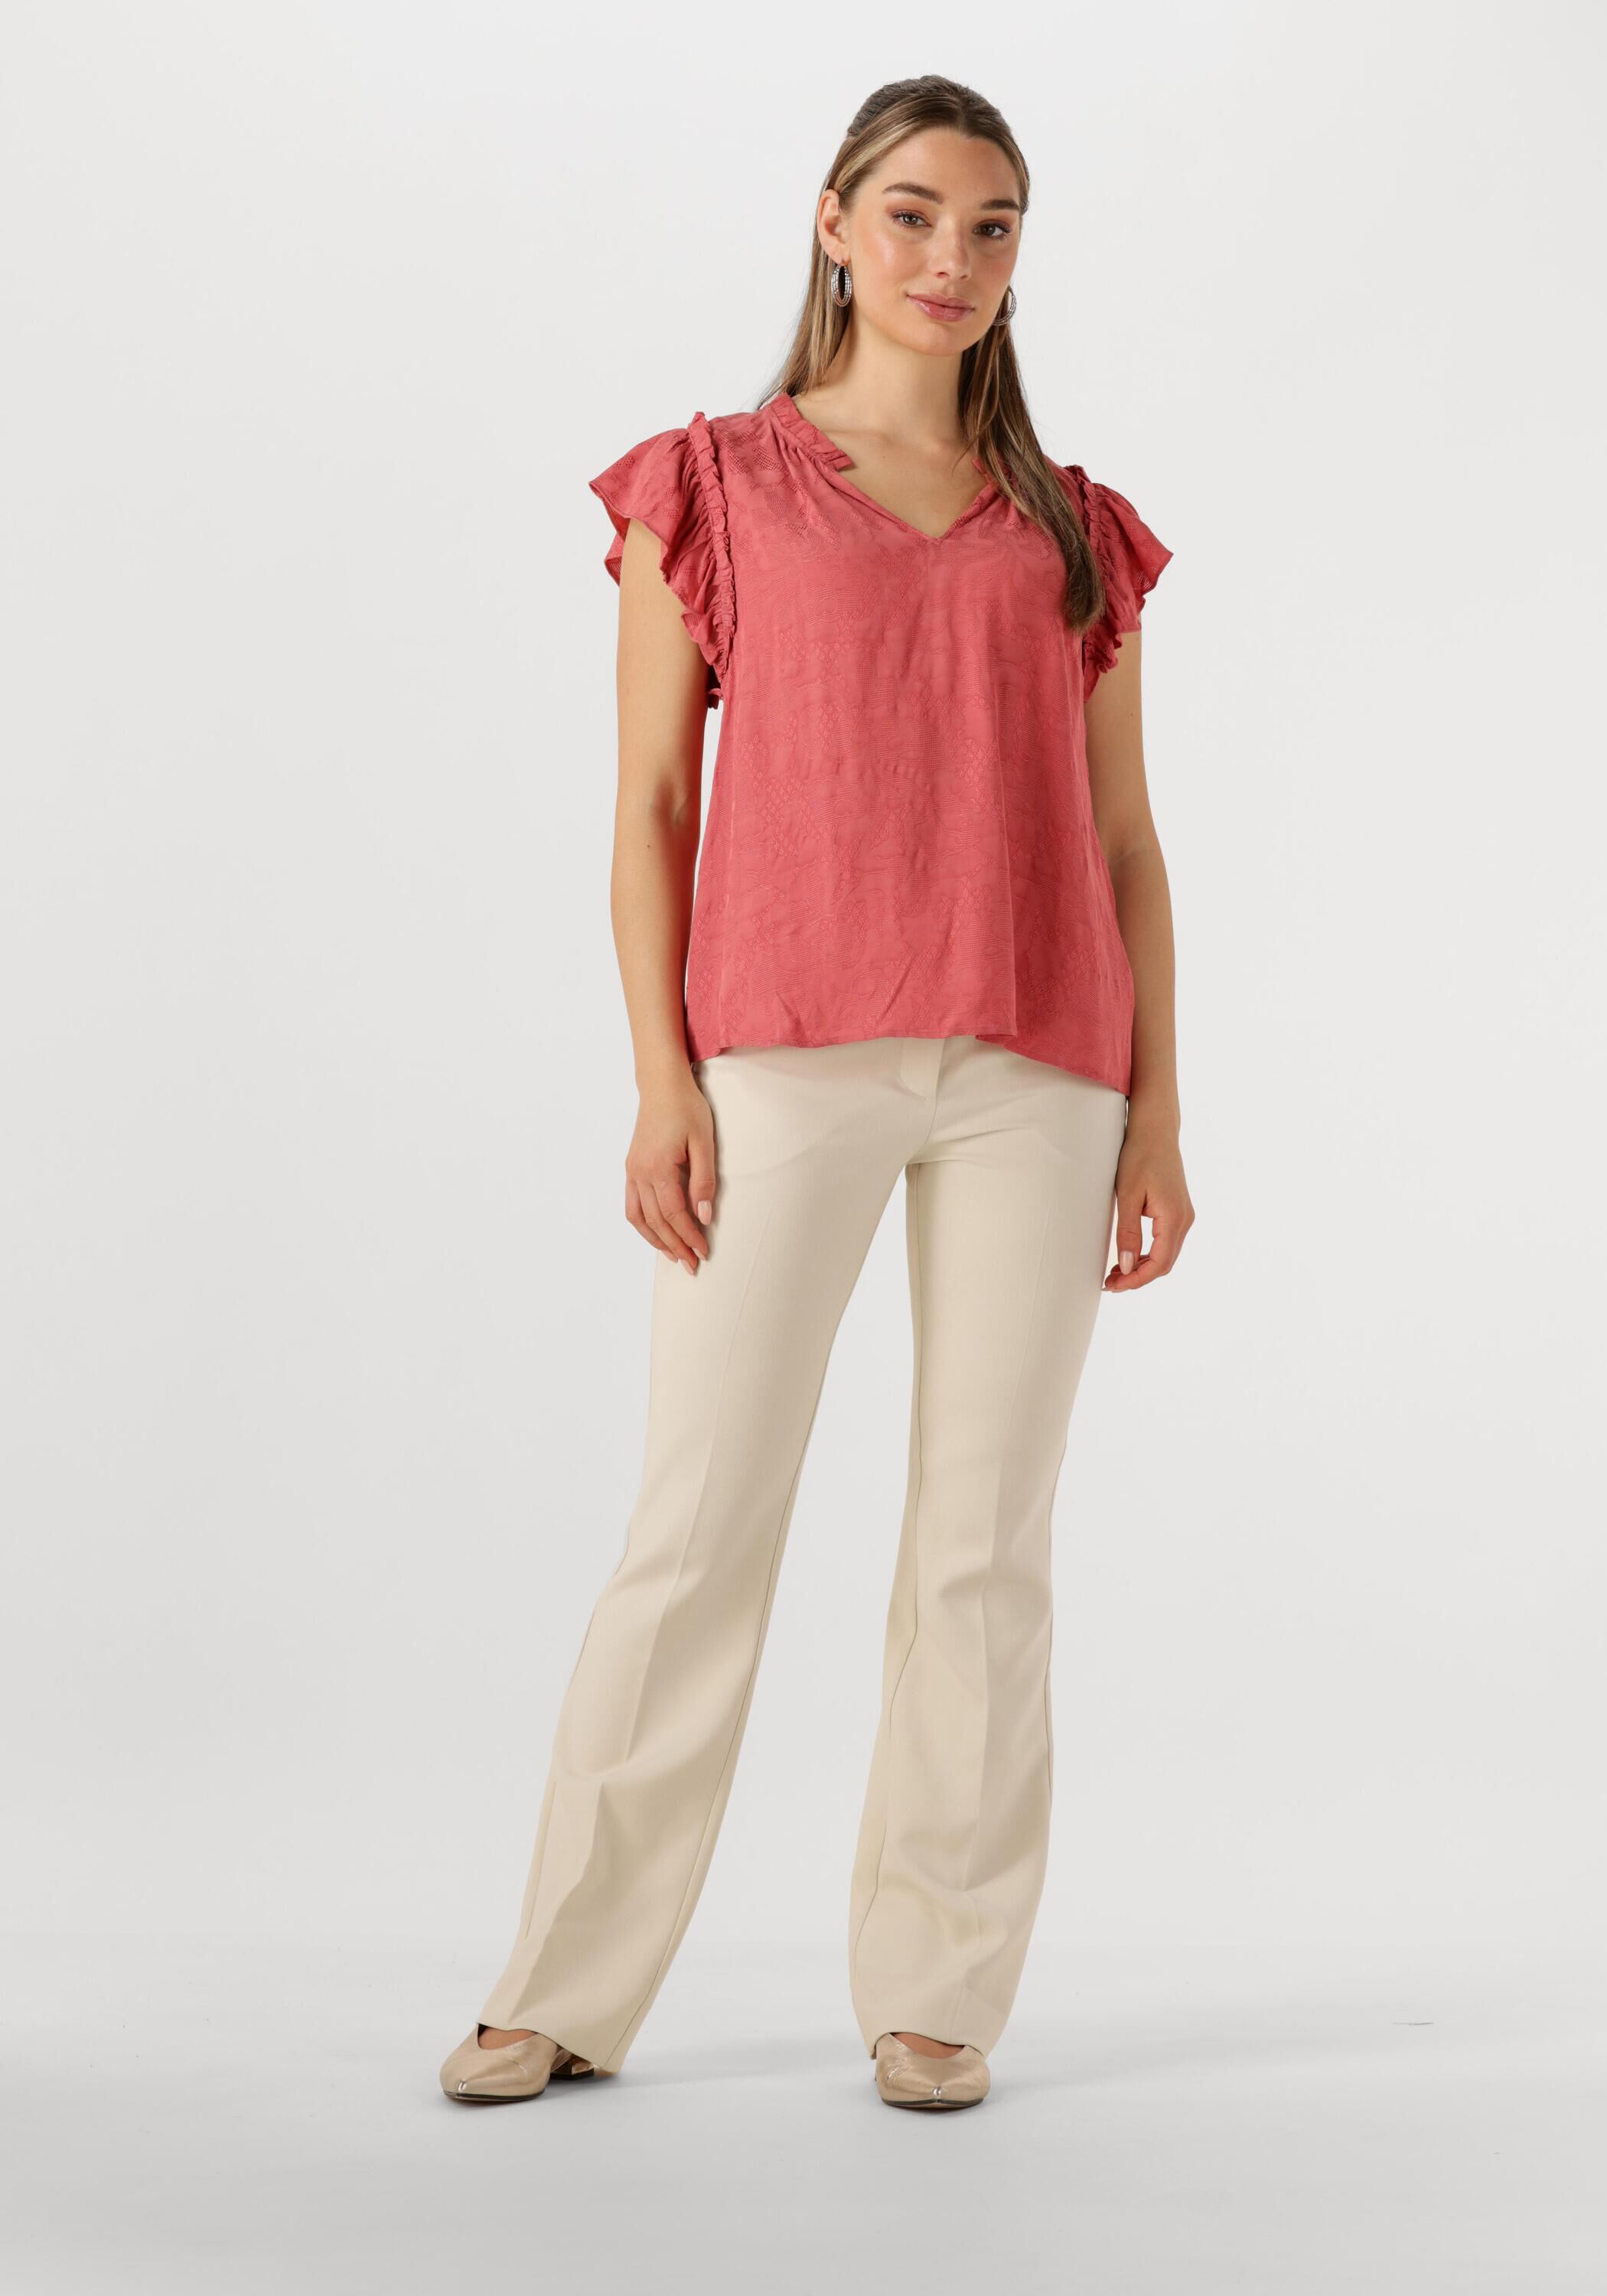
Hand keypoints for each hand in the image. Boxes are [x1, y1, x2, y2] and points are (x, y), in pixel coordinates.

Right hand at [624, 1067, 716, 1271]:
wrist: (662, 1086)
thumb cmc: (687, 1109)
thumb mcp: (704, 1143)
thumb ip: (704, 1181)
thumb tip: (704, 1215)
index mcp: (659, 1167)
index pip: (675, 1213)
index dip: (690, 1235)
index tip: (704, 1251)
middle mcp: (640, 1173)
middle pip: (657, 1221)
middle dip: (676, 1245)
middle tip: (693, 1265)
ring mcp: (632, 1171)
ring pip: (640, 1218)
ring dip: (656, 1241)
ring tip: (674, 1256)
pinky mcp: (631, 1168)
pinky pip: (631, 1205)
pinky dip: (643, 1225)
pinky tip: (656, 1233)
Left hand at [1105, 1113, 1193, 1291]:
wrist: (1155, 1130)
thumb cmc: (1139, 1156)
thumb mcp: (1127, 1195)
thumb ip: (1128, 1232)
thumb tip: (1126, 1266)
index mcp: (1174, 1217)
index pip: (1159, 1263)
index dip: (1137, 1279)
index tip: (1114, 1286)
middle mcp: (1185, 1219)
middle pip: (1165, 1263)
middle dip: (1138, 1277)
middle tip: (1110, 1282)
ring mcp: (1184, 1215)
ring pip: (1166, 1254)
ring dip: (1142, 1267)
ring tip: (1115, 1272)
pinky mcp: (1178, 1211)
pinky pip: (1166, 1241)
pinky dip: (1148, 1253)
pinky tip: (1129, 1255)